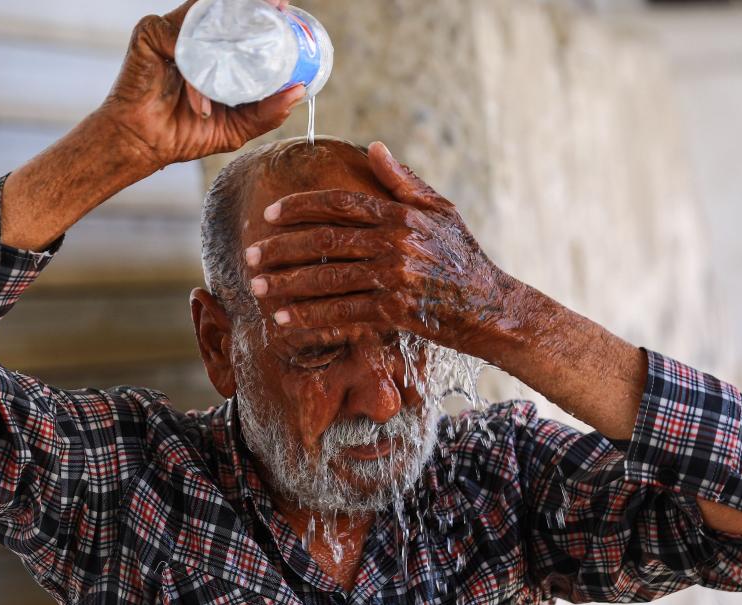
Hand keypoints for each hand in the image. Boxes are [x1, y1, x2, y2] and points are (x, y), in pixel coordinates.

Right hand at [102, 0, 304, 169]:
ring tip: (255, 30)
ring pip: (205, 18)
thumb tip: (300, 91)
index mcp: (210, 47)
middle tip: (279, 7)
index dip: (260, 11)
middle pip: (223, 8)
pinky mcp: (149, 36)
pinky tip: (201, 104)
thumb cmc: (184, 132)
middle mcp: (191, 33)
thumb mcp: (237, 125)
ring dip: (231, 24)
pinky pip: (181, 42)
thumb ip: (267, 111)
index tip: (286, 10)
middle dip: (252, 4)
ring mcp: (170, 31)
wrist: (143, 146)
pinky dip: (195, 75)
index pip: (237, 19)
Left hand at [244, 142, 511, 355]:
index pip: (340, 205)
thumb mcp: (441, 211)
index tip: (270, 214)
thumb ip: (404, 181)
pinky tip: (284, 320)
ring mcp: (395, 279)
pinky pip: (343, 313)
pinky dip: (310, 317)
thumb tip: (374, 147)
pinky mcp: (396, 313)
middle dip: (281, 249)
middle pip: (325, 242)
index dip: (300, 208)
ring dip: (287, 285)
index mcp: (402, 215)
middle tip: (250, 255)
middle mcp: (396, 244)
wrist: (491, 308)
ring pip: (327, 280)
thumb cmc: (463, 257)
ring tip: (258, 288)